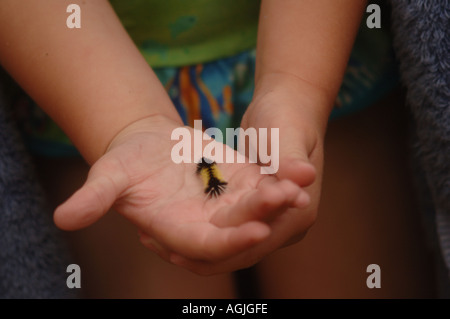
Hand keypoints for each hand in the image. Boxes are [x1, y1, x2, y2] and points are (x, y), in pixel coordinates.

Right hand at [54, 115, 309, 267]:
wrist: (149, 145)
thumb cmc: (125, 161)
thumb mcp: (110, 175)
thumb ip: (94, 198)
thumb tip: (63, 218)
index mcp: (174, 229)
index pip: (205, 245)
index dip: (229, 241)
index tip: (256, 232)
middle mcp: (204, 222)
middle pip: (237, 227)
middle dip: (263, 217)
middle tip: (288, 202)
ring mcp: (224, 204)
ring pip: (256, 207)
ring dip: (279, 198)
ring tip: (300, 184)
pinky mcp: (237, 182)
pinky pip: (261, 183)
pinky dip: (279, 177)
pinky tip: (300, 168)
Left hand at [162, 74, 327, 273]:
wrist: (290, 105)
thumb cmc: (289, 117)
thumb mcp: (287, 135)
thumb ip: (291, 158)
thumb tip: (304, 176)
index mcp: (298, 217)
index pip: (253, 245)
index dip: (217, 249)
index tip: (177, 252)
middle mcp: (284, 226)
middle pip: (235, 251)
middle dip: (195, 251)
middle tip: (149, 239)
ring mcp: (269, 218)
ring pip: (226, 239)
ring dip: (193, 240)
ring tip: (148, 233)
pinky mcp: (251, 204)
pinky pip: (223, 223)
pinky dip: (199, 222)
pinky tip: (164, 220)